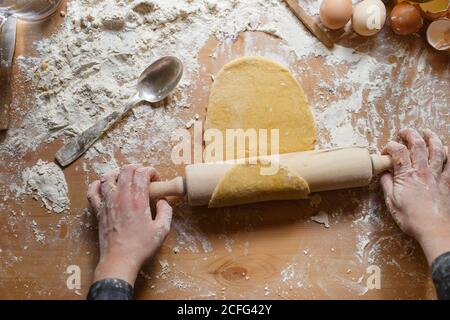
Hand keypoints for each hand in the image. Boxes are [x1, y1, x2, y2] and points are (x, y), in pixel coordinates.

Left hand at [87, 164, 172, 284]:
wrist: (120, 260)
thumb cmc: (141, 246)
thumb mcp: (162, 229)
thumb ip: (166, 211)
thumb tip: (163, 202)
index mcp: (138, 200)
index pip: (142, 173)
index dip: (151, 171)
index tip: (155, 179)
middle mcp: (121, 197)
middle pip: (126, 170)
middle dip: (137, 167)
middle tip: (143, 174)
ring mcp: (108, 203)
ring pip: (108, 177)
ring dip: (118, 172)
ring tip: (126, 176)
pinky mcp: (99, 211)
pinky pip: (93, 192)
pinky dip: (97, 184)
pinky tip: (103, 185)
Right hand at [380, 129, 449, 264]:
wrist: (435, 230)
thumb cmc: (412, 219)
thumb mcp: (392, 203)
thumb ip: (387, 185)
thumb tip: (383, 173)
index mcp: (406, 176)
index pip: (398, 152)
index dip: (390, 147)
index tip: (386, 151)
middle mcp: (423, 172)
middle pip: (418, 145)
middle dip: (410, 134)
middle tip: (405, 132)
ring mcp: (438, 176)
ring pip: (438, 150)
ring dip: (432, 138)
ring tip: (427, 132)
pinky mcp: (448, 182)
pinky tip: (447, 149)